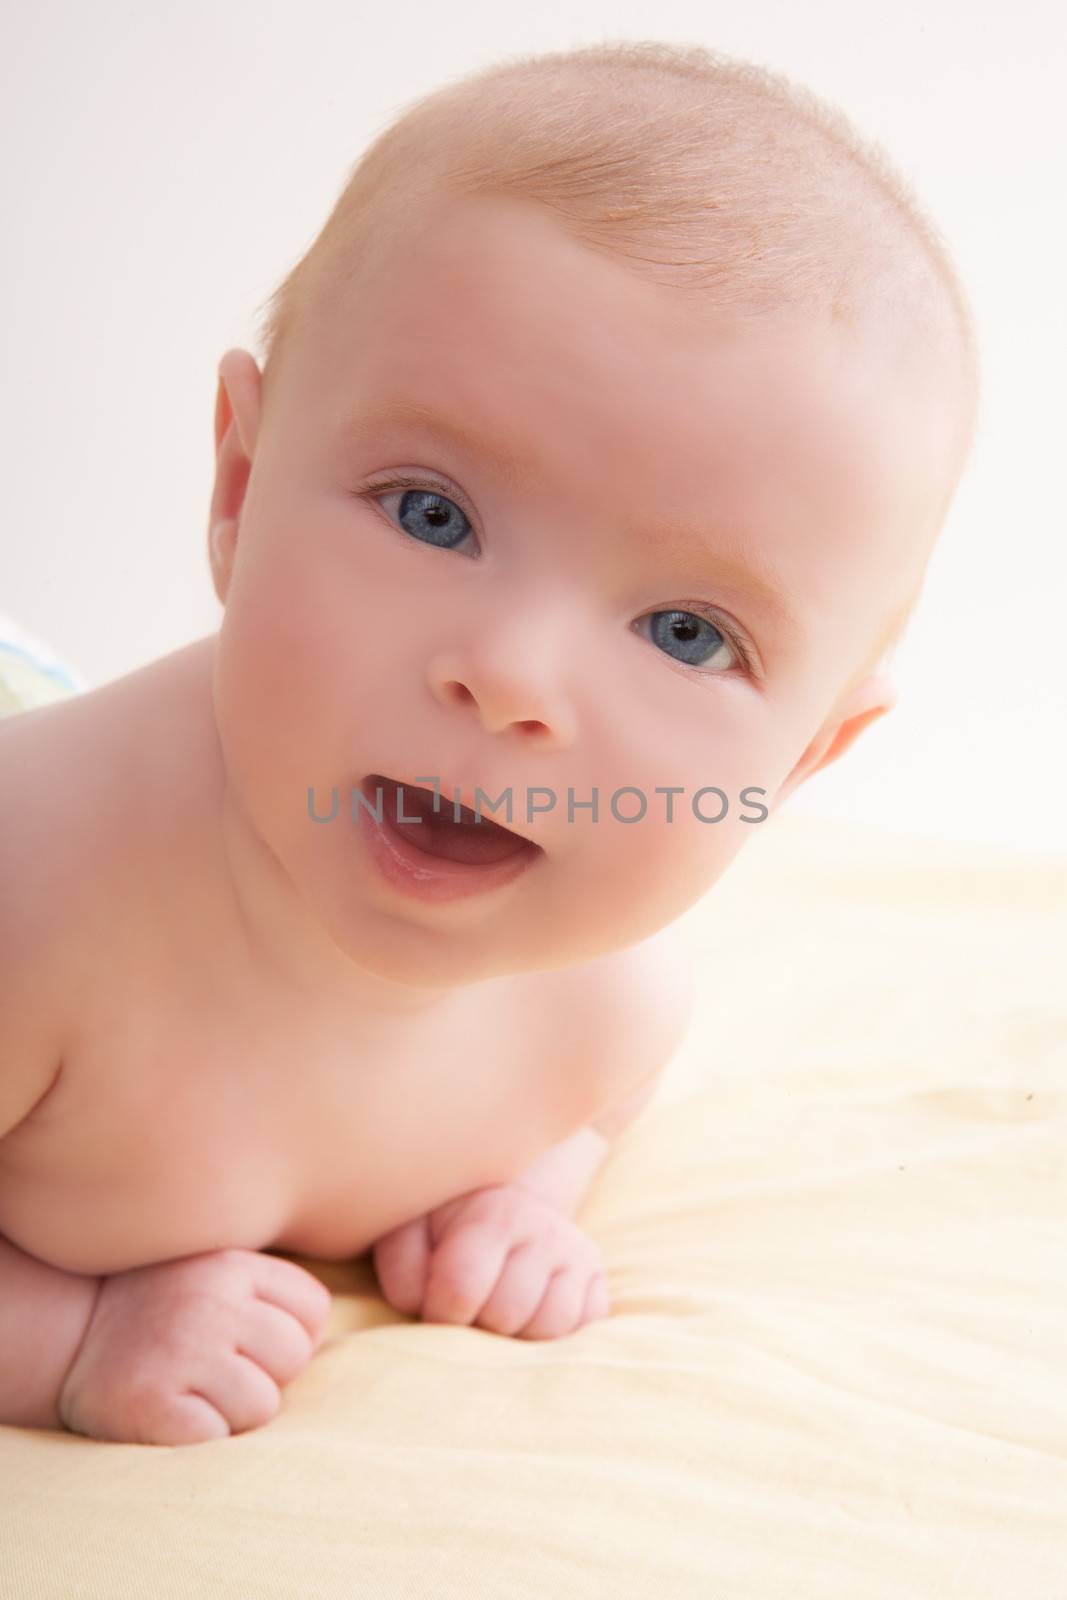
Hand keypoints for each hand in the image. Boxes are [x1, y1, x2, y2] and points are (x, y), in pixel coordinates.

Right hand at [57, 1248, 331, 1445]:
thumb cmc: (164, 1307)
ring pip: (263, 1407)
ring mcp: (181, 1352)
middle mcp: (210, 1301)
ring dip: (232, 1411)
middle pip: (294, 1359)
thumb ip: (272, 1286)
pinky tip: (171, 1411)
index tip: (248, 1339)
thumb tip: (360, 1316)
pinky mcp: (153, 1405)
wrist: (73, 1334)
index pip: (313, 1311)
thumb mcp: (218, 1270)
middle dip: (264, 1375)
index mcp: (233, 1263)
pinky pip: (218, 1439)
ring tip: (192, 1388)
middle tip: (215, 1367)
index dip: (289, 1335)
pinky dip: (199, 1437)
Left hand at [371, 1183, 610, 1339]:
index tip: (431, 1308)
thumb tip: (426, 1308)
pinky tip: (529, 1314)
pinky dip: (557, 1335)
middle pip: (507, 1316)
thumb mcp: (408, 1231)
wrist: (497, 1193)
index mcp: (493, 1213)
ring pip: (552, 1328)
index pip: (461, 1289)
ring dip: (517, 1335)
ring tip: (496, 1312)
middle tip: (467, 1308)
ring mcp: (576, 1252)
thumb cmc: (442, 1222)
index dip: (437, 1314)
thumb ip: (405, 1268)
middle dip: (478, 1325)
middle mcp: (544, 1229)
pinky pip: (587, 1327)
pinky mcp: (596, 1274)